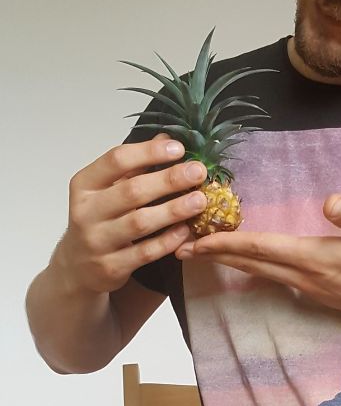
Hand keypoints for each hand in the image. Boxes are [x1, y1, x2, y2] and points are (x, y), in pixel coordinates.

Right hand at [56, 133, 207, 293]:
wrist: (77, 267)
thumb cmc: (99, 219)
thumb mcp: (107, 189)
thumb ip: (134, 166)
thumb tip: (166, 138)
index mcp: (84, 185)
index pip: (116, 160)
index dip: (149, 152)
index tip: (178, 148)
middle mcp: (86, 212)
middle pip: (131, 191)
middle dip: (169, 180)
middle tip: (198, 171)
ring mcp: (97, 242)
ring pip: (140, 223)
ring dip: (173, 210)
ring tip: (199, 200)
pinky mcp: (111, 267)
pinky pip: (145, 252)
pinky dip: (167, 241)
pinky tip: (186, 230)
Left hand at [176, 193, 340, 333]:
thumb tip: (329, 201)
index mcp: (314, 259)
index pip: (260, 249)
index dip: (226, 243)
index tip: (196, 239)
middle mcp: (305, 278)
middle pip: (251, 264)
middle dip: (216, 255)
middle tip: (181, 246)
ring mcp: (311, 289)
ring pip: (261, 273)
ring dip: (232, 262)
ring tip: (206, 252)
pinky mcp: (319, 293)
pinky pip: (275, 278)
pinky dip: (254, 267)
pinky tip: (250, 263)